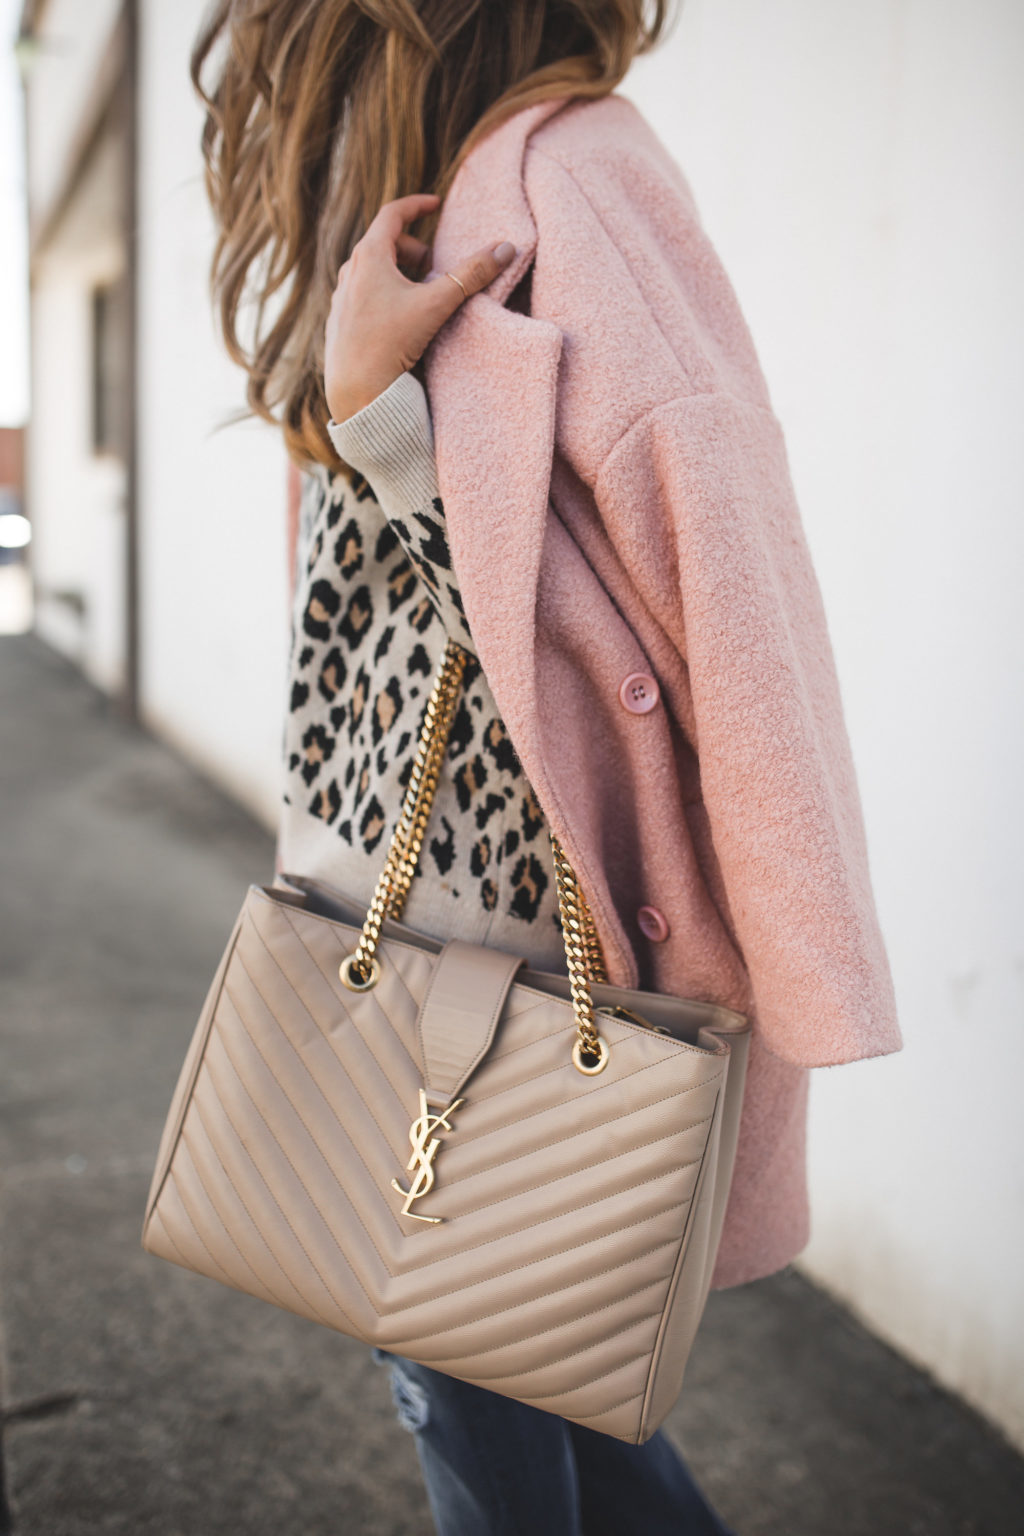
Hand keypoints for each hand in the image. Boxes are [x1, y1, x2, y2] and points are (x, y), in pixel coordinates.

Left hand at [324, 192, 515, 423]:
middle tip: (435, 265)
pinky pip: (365, 294)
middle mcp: (350, 271)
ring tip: (420, 294)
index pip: (393, 214)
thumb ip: (471, 275)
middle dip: (413, 248)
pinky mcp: (341, 320)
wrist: (356, 388)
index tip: (435, 205)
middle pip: (384, 243)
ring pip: (374, 270)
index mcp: (369, 256)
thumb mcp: (436, 304)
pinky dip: (386, 294)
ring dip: (399, 272)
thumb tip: (506, 249)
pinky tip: (400, 318)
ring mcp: (342, 296)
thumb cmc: (390, 342)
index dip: (416, 205)